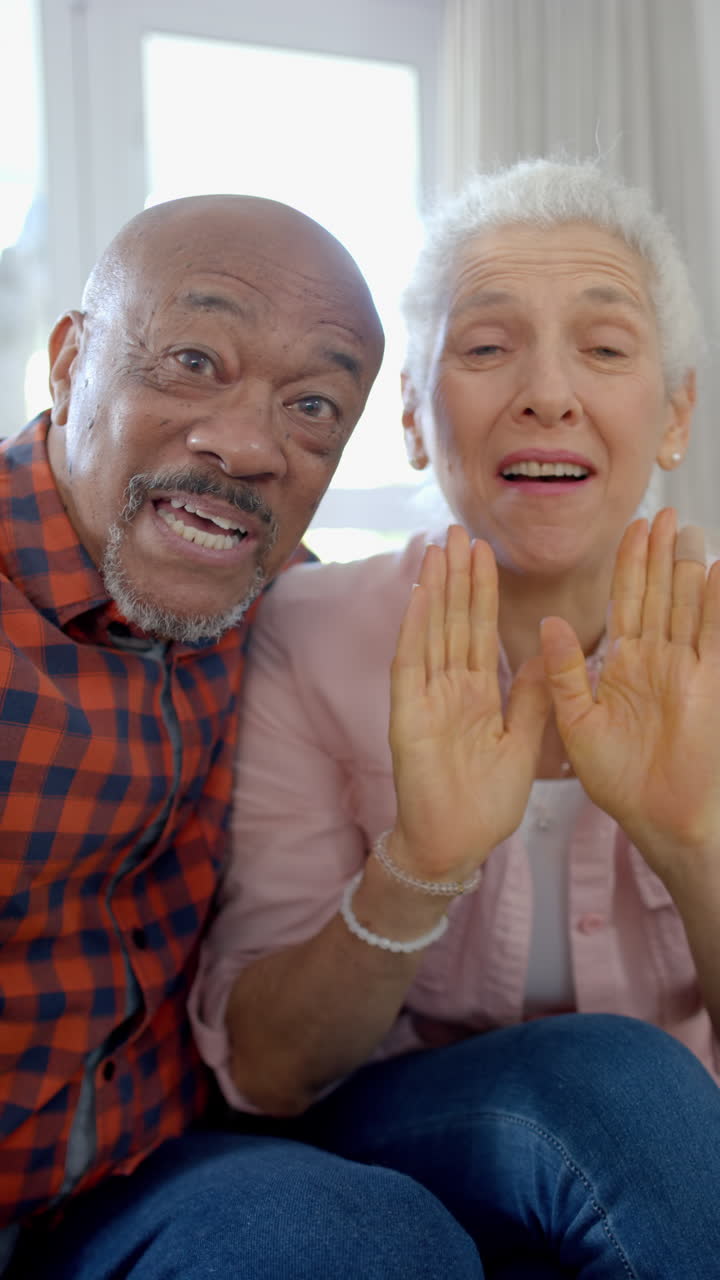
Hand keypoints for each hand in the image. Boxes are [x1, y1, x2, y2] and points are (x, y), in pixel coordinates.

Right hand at [389, 525, 549, 882]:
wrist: (457, 843)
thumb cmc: (487, 803)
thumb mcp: (523, 743)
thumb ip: (532, 699)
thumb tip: (547, 653)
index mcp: (476, 694)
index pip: (479, 631)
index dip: (482, 592)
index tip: (484, 553)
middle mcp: (448, 688)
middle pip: (453, 621)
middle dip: (457, 576)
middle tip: (458, 531)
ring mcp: (426, 699)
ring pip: (431, 632)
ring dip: (435, 590)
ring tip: (439, 547)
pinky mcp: (408, 715)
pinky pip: (411, 664)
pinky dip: (415, 629)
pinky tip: (421, 596)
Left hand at [541, 509, 719, 881]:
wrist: (655, 817)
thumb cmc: (615, 778)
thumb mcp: (575, 722)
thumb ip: (563, 672)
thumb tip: (548, 623)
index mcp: (622, 665)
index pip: (626, 602)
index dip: (630, 566)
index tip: (632, 529)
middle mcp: (656, 660)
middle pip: (659, 595)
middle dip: (661, 555)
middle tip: (664, 514)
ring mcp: (686, 670)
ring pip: (686, 607)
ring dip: (688, 569)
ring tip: (687, 529)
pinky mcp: (709, 684)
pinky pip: (714, 636)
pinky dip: (716, 605)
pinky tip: (717, 571)